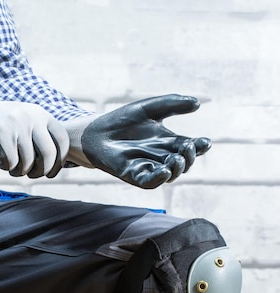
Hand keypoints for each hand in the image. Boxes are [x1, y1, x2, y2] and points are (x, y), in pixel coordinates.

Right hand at [0, 97, 68, 177]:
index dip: (59, 161)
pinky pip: (12, 162)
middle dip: (41, 171)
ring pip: (28, 161)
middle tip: (33, 175)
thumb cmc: (2, 126)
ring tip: (12, 168)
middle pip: (48, 153)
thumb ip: (41, 136)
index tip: (51, 172)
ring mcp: (16, 124)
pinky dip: (7, 167)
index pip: (62, 140)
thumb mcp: (26, 122)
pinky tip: (1, 162)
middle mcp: (32, 117)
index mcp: (41, 114)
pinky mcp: (1, 133)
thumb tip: (56, 162)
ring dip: (20, 171)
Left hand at [65, 94, 211, 188]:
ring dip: (177, 169)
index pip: (190, 147)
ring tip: (177, 159)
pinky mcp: (133, 175)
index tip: (205, 142)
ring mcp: (148, 167)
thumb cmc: (122, 120)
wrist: (96, 131)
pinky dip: (158, 178)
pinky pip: (149, 182)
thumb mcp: (150, 108)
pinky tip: (164, 171)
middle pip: (183, 162)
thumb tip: (197, 103)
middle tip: (187, 147)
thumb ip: (172, 104)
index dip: (200, 146)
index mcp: (168, 142)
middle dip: (189, 157)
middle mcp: (161, 157)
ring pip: (170, 175)